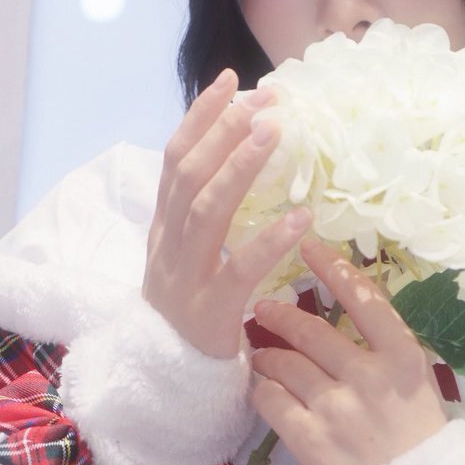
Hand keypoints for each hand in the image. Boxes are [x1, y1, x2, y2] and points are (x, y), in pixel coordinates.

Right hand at [142, 69, 311, 358]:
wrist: (164, 383)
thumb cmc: (188, 313)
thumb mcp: (186, 257)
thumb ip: (203, 214)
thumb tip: (237, 158)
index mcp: (163, 228)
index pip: (175, 161)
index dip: (199, 119)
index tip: (230, 81)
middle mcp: (167, 246)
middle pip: (189, 176)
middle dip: (223, 131)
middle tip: (262, 98)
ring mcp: (183, 278)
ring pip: (206, 213)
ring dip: (238, 168)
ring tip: (273, 134)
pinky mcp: (207, 313)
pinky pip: (238, 272)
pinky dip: (269, 242)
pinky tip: (300, 219)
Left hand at [251, 237, 447, 464]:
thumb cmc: (419, 443)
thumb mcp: (420, 387)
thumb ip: (388, 349)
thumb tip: (351, 305)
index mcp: (404, 359)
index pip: (364, 299)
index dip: (333, 268)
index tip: (310, 247)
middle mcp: (370, 378)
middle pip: (312, 330)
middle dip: (281, 315)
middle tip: (263, 307)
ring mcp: (337, 409)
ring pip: (285, 363)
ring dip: (267, 354)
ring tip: (261, 354)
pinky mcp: (310, 440)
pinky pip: (270, 400)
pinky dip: (263, 391)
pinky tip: (263, 390)